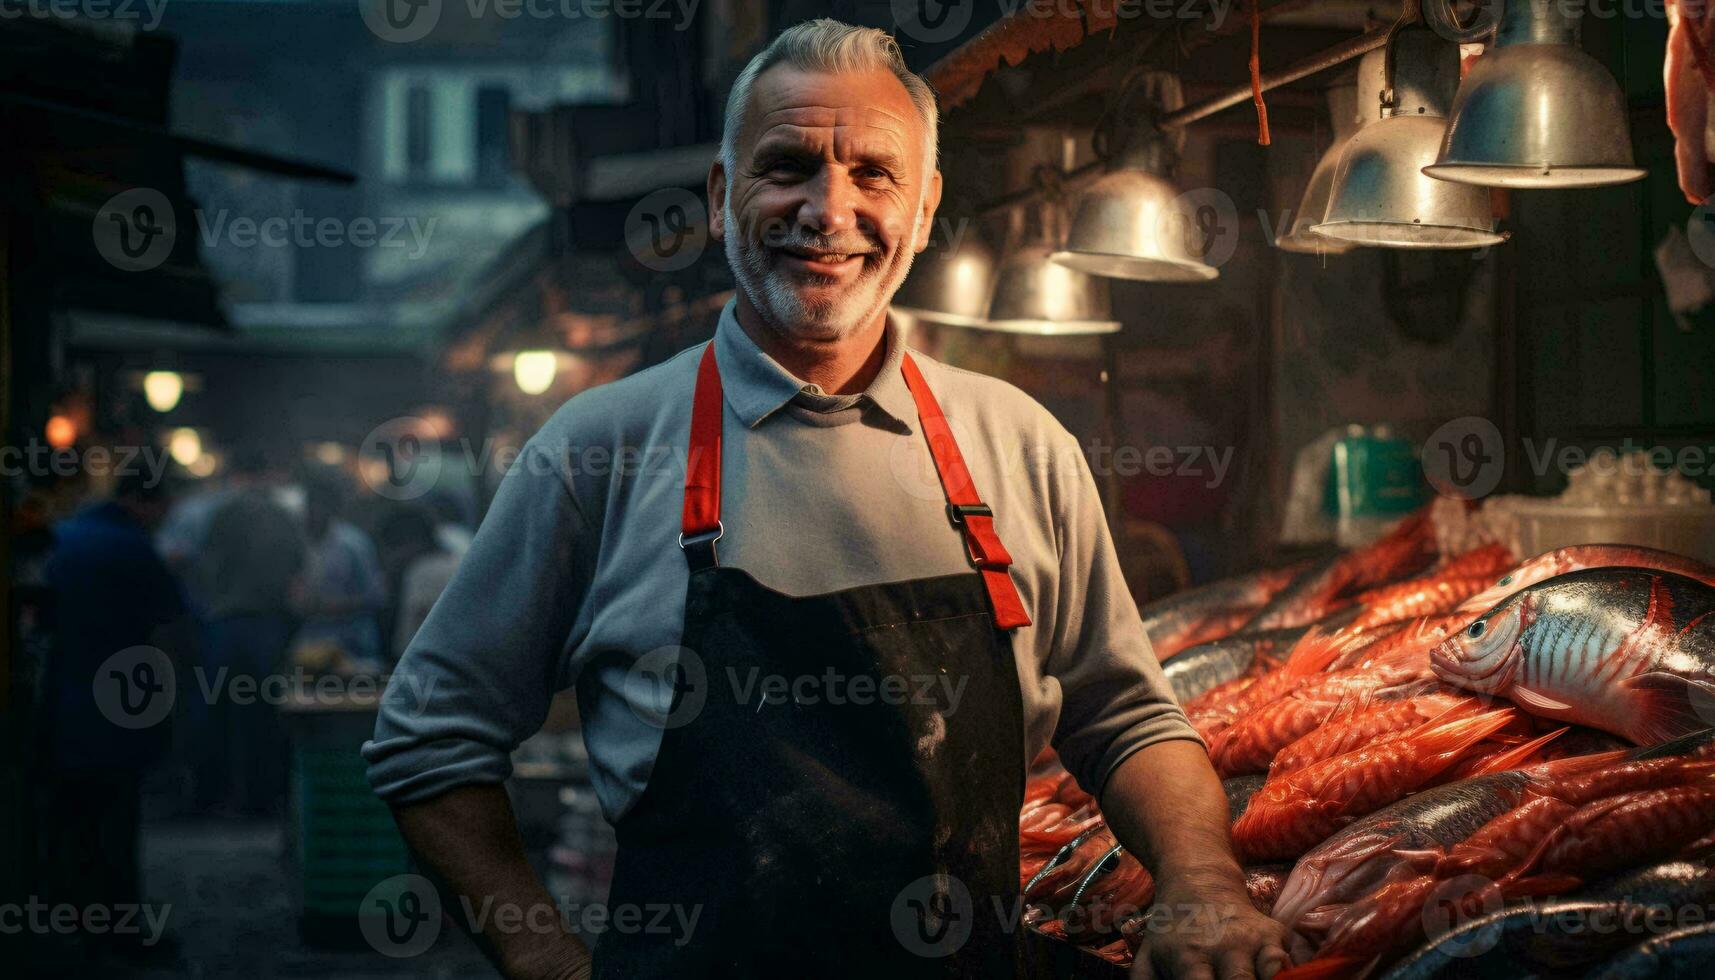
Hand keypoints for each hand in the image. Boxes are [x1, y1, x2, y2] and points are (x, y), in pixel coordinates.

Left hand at [1130, 876, 1291, 979]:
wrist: (1199, 880)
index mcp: (1188, 956)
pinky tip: (1269, 979)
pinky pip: (1288, 964)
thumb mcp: (1148, 958)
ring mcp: (1253, 939)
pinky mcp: (1275, 933)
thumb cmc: (1171, 932)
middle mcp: (1224, 945)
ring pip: (1272, 975)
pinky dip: (1284, 976)